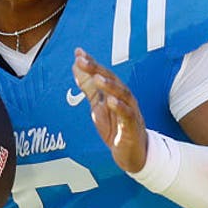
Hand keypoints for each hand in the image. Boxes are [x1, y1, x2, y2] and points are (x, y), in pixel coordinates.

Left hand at [72, 48, 146, 172]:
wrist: (130, 154)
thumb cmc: (116, 127)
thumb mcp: (98, 105)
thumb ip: (88, 87)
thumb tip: (76, 65)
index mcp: (115, 92)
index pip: (103, 74)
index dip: (91, 63)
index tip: (78, 53)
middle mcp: (124, 98)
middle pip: (112, 80)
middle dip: (97, 69)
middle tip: (83, 61)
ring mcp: (130, 111)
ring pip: (123, 94)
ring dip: (110, 85)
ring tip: (97, 78)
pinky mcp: (132, 127)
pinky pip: (127, 115)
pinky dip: (119, 107)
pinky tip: (110, 101)